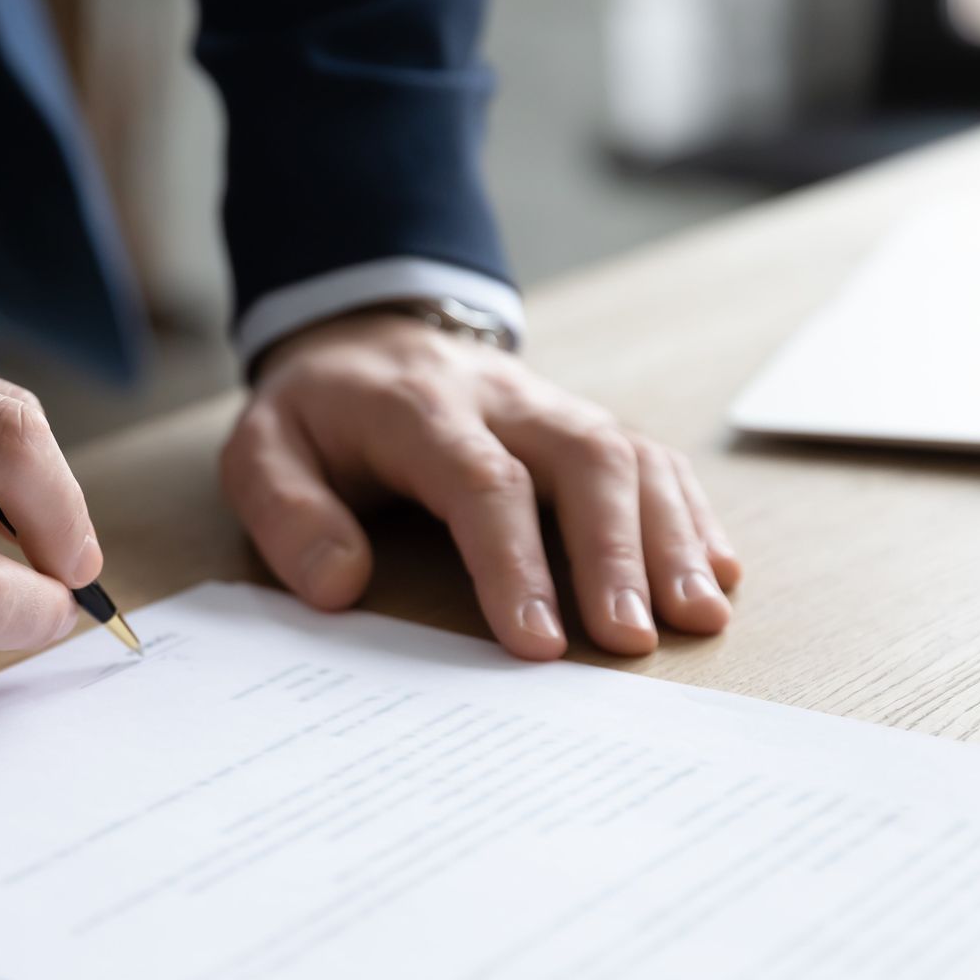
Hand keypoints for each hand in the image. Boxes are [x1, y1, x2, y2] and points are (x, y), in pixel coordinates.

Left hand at [221, 312, 741, 658]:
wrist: (366, 337)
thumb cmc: (318, 415)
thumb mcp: (262, 451)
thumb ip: (288, 514)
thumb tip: (340, 584)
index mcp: (419, 409)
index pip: (481, 481)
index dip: (513, 561)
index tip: (536, 642)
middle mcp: (504, 401)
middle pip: (583, 459)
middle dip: (615, 552)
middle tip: (632, 640)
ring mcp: (554, 409)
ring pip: (631, 456)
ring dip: (671, 539)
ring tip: (697, 618)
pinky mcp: (582, 427)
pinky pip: (653, 460)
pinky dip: (691, 516)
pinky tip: (718, 574)